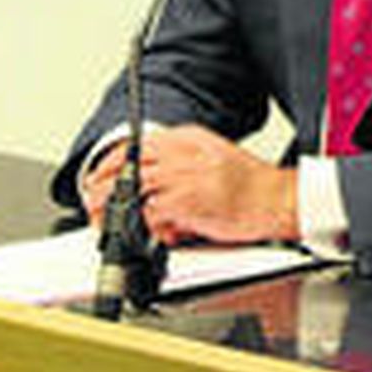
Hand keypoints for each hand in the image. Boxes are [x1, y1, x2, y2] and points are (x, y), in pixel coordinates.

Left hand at [90, 125, 297, 244]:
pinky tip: (152, 232)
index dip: (110, 164)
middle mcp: (185, 153)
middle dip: (102, 186)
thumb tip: (151, 182)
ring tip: (107, 222)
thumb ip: (182, 162)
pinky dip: (144, 226)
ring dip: (113, 209)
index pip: (138, 145)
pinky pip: (150, 213)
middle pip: (128, 164)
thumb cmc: (251, 186)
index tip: (99, 180)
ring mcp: (185, 176)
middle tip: (93, 204)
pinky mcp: (186, 201)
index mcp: (191, 138)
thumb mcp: (214, 157)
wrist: (278, 200)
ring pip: (131, 188)